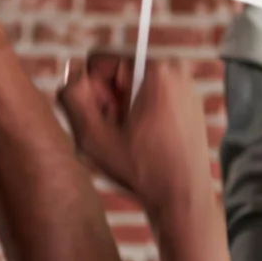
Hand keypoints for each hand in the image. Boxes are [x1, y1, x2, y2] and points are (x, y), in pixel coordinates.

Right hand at [57, 53, 210, 224]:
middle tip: (117, 134)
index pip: (100, 61)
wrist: (184, 200)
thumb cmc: (141, 170)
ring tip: (130, 140)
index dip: (91, 92)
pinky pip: (151, 96)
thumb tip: (72, 74)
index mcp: (156, 69)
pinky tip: (145, 142)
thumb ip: (72, 98)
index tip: (104, 121)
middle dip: (109, 100)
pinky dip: (141, 115)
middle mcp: (175, 69)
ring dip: (123, 110)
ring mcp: (186, 85)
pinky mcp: (189, 102)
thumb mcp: (92, 137)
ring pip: (133, 86)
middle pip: (118, 73)